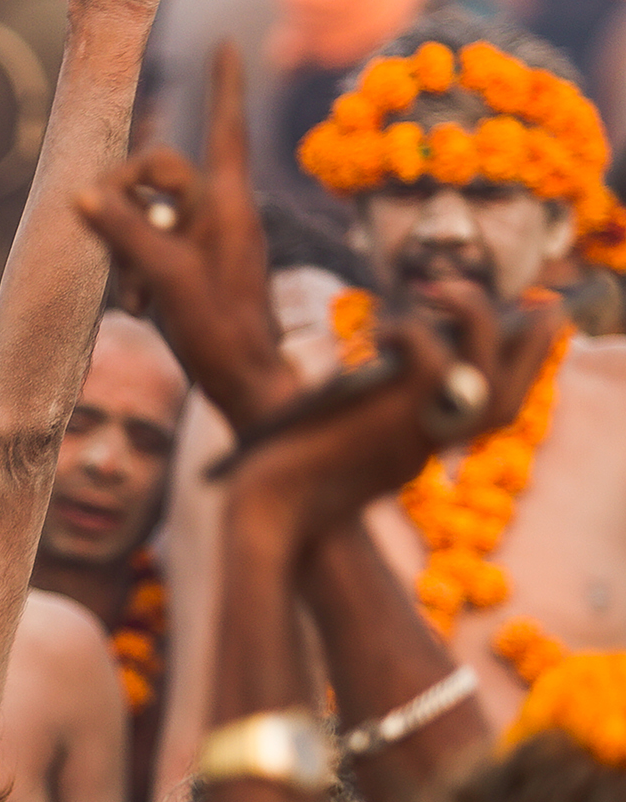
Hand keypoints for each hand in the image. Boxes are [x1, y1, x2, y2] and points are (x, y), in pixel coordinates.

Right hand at [75, 46, 297, 430]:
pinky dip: (134, 272)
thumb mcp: (167, 277)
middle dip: (126, 205)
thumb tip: (85, 194)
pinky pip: (148, 248)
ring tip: (136, 296)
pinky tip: (139, 306)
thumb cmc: (220, 330)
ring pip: (146, 216)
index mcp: (228, 202)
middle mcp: (218, 212)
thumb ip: (125, 232)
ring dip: (127, 250)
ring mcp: (204, 239)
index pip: (225, 128)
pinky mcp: (190, 265)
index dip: (224, 85)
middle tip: (108, 239)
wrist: (244, 384)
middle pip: (158, 174)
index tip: (226, 43)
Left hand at [231, 284, 562, 543]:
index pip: (481, 410)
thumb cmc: (285, 477)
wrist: (269, 512)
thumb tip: (389, 353)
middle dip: (531, 349)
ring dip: (477, 319)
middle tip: (531, 304)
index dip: (504, 372)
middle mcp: (431, 445)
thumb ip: (369, 406)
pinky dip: (411, 333)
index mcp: (418, 450)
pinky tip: (380, 329)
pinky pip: (430, 360)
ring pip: (487, 373)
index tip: (521, 333)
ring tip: (442, 289)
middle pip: (509, 399)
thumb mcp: (336, 437)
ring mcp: (421, 434)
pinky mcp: (398, 418)